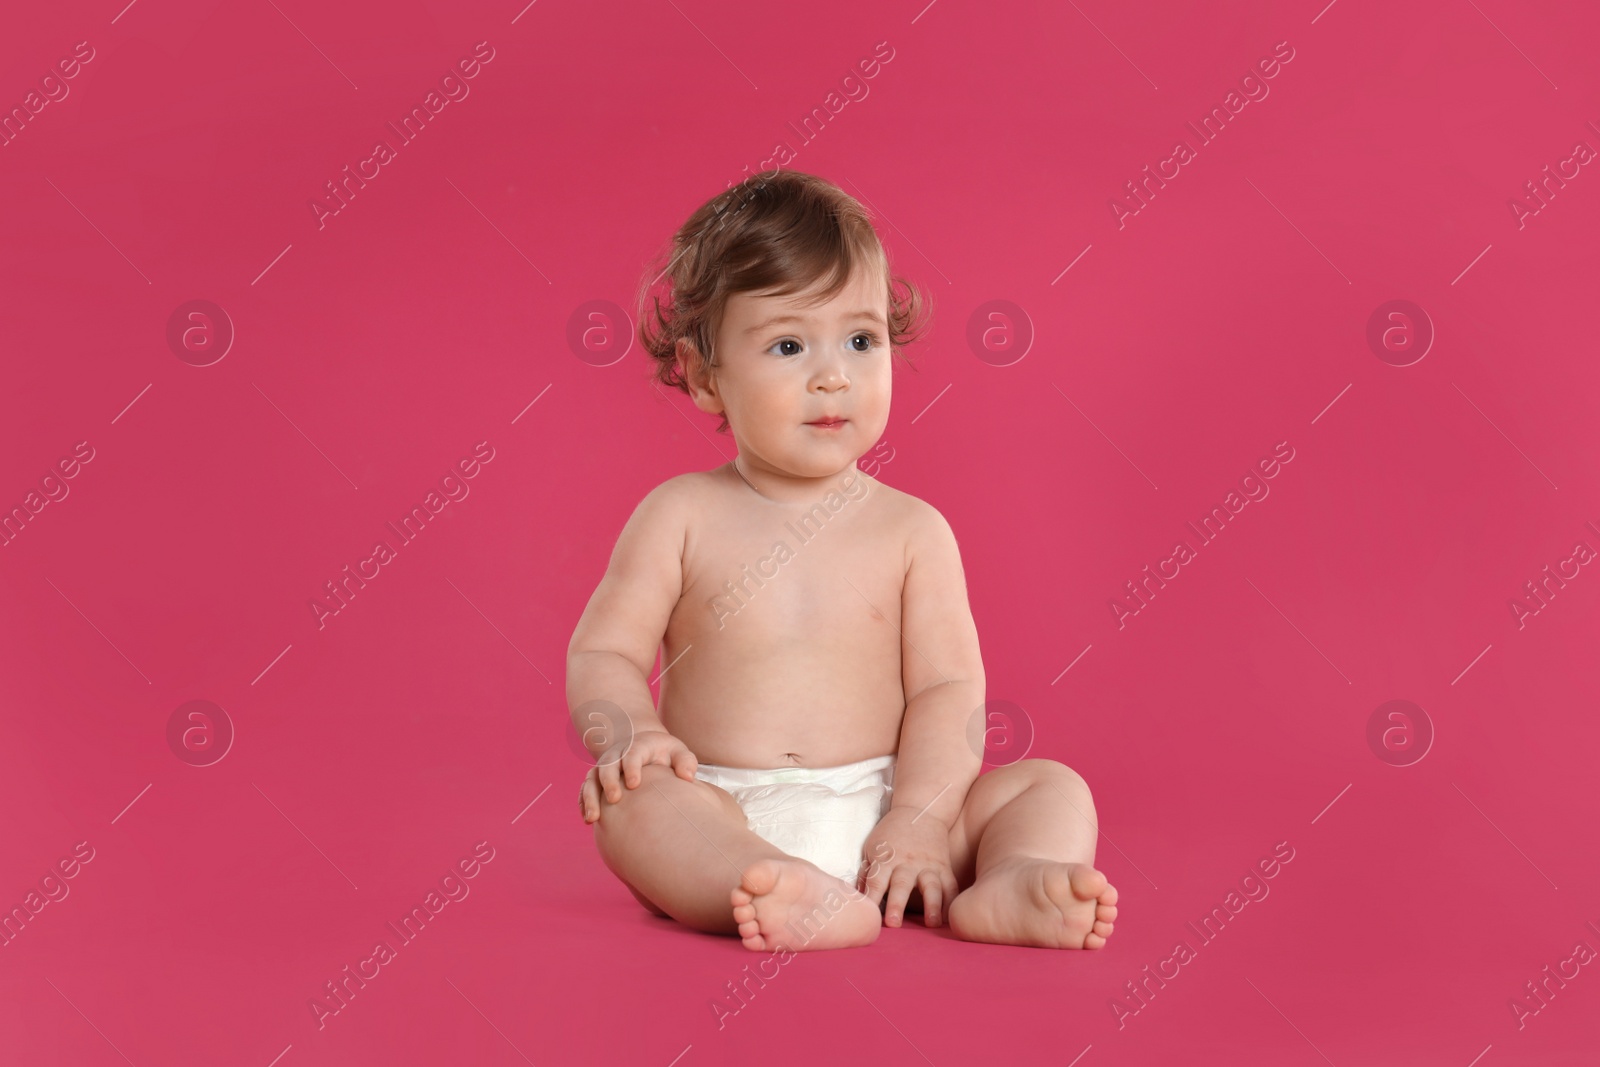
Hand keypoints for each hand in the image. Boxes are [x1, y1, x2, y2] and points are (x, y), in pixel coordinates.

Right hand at [579, 729, 698, 823]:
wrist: (644, 748)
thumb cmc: (665, 753)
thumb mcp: (678, 752)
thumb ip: (686, 761)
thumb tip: (688, 777)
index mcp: (637, 747)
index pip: (631, 754)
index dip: (631, 768)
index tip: (634, 784)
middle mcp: (617, 756)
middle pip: (607, 766)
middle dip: (609, 782)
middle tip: (614, 800)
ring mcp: (604, 768)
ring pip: (592, 780)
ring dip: (589, 797)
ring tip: (592, 818)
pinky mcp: (597, 781)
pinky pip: (586, 790)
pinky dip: (584, 803)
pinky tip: (588, 819)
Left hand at [858, 806, 958, 927]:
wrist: (920, 810)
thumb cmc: (891, 833)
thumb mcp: (872, 847)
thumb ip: (866, 872)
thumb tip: (856, 898)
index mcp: (887, 857)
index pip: (876, 881)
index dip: (871, 899)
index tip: (867, 917)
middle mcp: (908, 862)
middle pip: (901, 884)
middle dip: (897, 904)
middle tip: (893, 923)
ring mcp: (928, 865)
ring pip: (931, 886)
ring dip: (932, 905)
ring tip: (932, 923)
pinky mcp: (944, 867)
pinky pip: (950, 885)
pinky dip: (952, 901)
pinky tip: (952, 916)